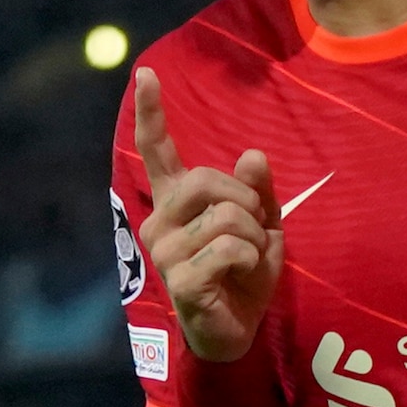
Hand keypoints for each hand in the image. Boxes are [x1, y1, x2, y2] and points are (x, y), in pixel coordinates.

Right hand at [131, 72, 283, 365]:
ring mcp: (164, 251)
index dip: (150, 112)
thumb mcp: (261, 226)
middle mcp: (160, 221)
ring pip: (227, 216)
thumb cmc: (243, 275)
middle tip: (256, 231)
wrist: (236, 332)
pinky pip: (230, 248)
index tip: (145, 74)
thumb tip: (252, 155)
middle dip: (247, 202)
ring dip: (255, 238)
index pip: (156, 151)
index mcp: (175, 202)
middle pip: (207, 181)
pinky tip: (241, 276)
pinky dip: (251, 260)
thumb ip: (257, 192)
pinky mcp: (179, 280)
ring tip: (248, 260)